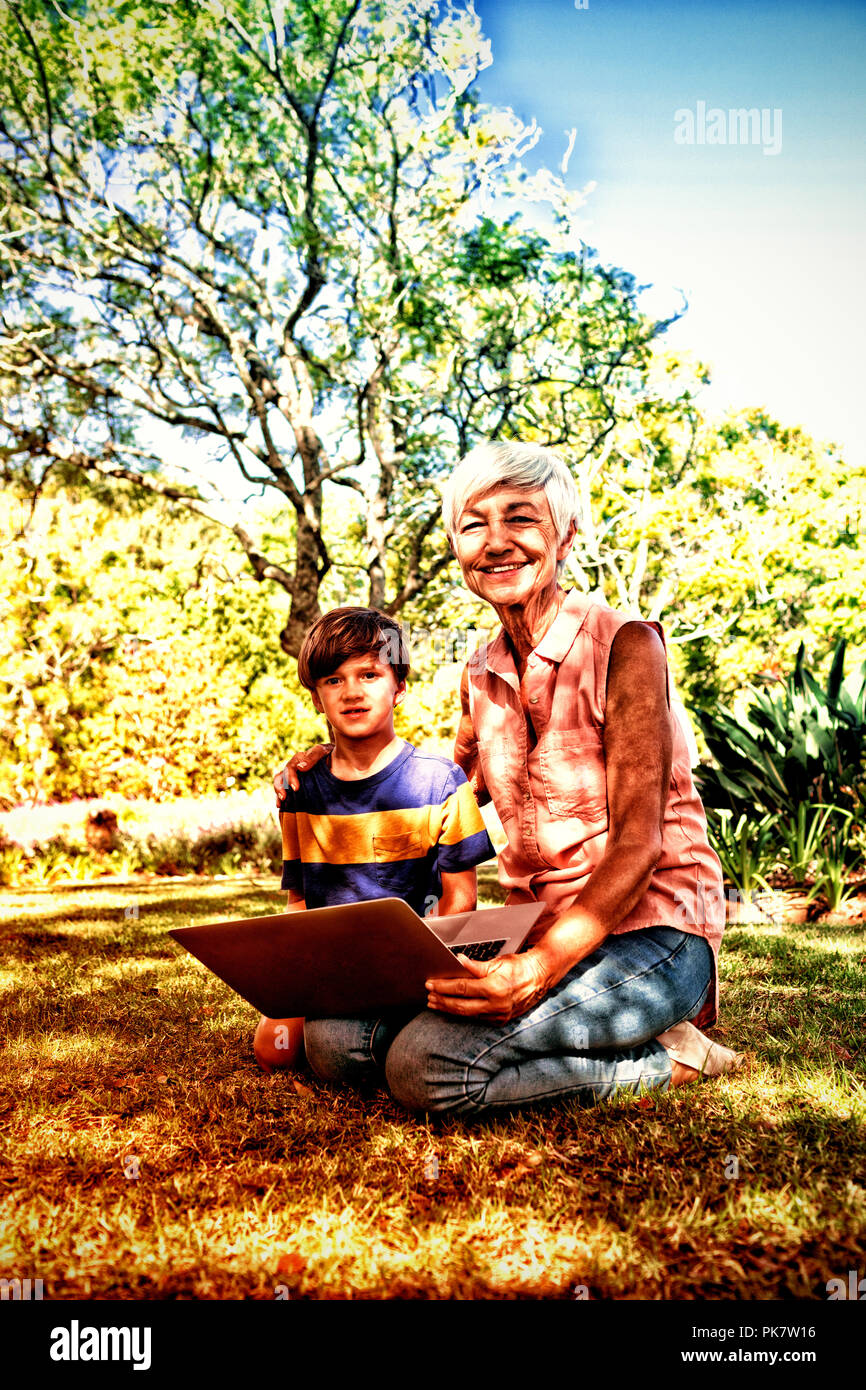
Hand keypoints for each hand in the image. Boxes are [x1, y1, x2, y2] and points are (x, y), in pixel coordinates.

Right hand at [272, 743, 332, 801]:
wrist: (338, 758)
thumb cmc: (329, 754)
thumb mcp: (322, 751)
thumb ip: (312, 757)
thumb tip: (300, 767)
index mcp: (298, 759)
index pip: (290, 768)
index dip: (290, 778)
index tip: (295, 788)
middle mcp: (294, 768)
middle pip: (281, 776)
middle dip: (280, 787)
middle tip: (284, 797)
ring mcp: (294, 777)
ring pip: (280, 784)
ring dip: (278, 793)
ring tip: (280, 803)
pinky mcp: (297, 785)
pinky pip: (286, 791)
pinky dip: (281, 798)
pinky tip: (281, 807)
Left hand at [425, 949, 551, 1023]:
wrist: (540, 977)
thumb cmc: (519, 967)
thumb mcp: (497, 963)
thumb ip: (476, 966)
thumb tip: (458, 961)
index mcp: (494, 988)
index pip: (461, 988)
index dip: (443, 986)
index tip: (430, 984)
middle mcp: (497, 1004)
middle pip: (461, 1006)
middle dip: (442, 1001)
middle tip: (429, 997)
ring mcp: (499, 1015)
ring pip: (467, 1015)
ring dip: (449, 1009)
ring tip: (436, 1004)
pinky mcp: (501, 1020)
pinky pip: (477, 1018)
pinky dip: (464, 1013)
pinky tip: (454, 1008)